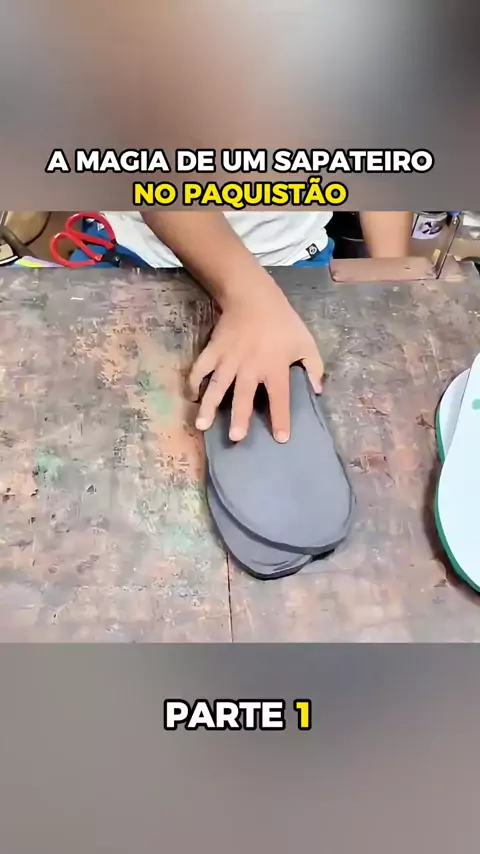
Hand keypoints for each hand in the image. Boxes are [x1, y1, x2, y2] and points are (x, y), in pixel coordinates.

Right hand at [189, 275, 323, 441]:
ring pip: (218, 386)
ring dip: (209, 406)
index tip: (281, 438)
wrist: (253, 296)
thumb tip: (317, 391)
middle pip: (244, 396)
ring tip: (202, 426)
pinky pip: (200, 368)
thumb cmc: (282, 322)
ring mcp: (229, 359)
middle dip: (240, 418)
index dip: (281, 418)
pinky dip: (194, 381)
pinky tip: (191, 396)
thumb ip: (314, 367)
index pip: (280, 397)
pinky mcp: (213, 350)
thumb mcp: (306, 342)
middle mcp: (250, 367)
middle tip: (236, 438)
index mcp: (274, 367)